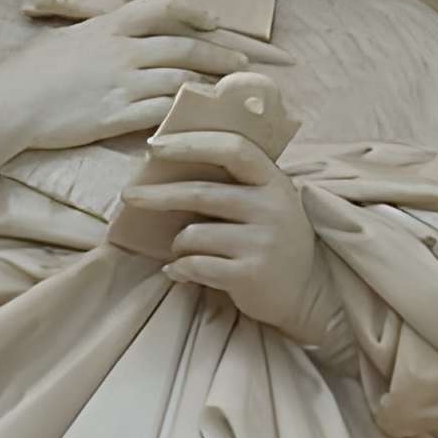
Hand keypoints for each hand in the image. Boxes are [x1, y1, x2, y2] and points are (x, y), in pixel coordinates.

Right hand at [0, 0, 286, 173]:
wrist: (5, 103)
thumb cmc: (27, 75)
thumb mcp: (65, 43)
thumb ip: (97, 39)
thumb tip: (115, 40)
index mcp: (109, 24)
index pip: (163, 6)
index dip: (193, 12)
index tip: (215, 20)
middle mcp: (121, 49)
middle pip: (184, 44)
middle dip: (221, 51)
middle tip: (246, 62)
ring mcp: (121, 82)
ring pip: (181, 78)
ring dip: (213, 84)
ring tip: (236, 92)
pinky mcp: (116, 115)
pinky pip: (163, 112)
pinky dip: (188, 114)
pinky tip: (206, 120)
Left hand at [121, 131, 319, 337]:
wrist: (308, 292)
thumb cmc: (276, 242)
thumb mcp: (268, 203)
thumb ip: (238, 184)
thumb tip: (172, 168)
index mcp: (273, 181)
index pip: (233, 148)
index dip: (192, 144)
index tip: (155, 147)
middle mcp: (271, 208)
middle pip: (201, 193)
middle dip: (158, 195)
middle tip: (129, 197)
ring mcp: (262, 242)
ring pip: (193, 235)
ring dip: (176, 244)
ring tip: (181, 252)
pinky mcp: (249, 274)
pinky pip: (195, 266)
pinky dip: (179, 269)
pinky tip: (178, 272)